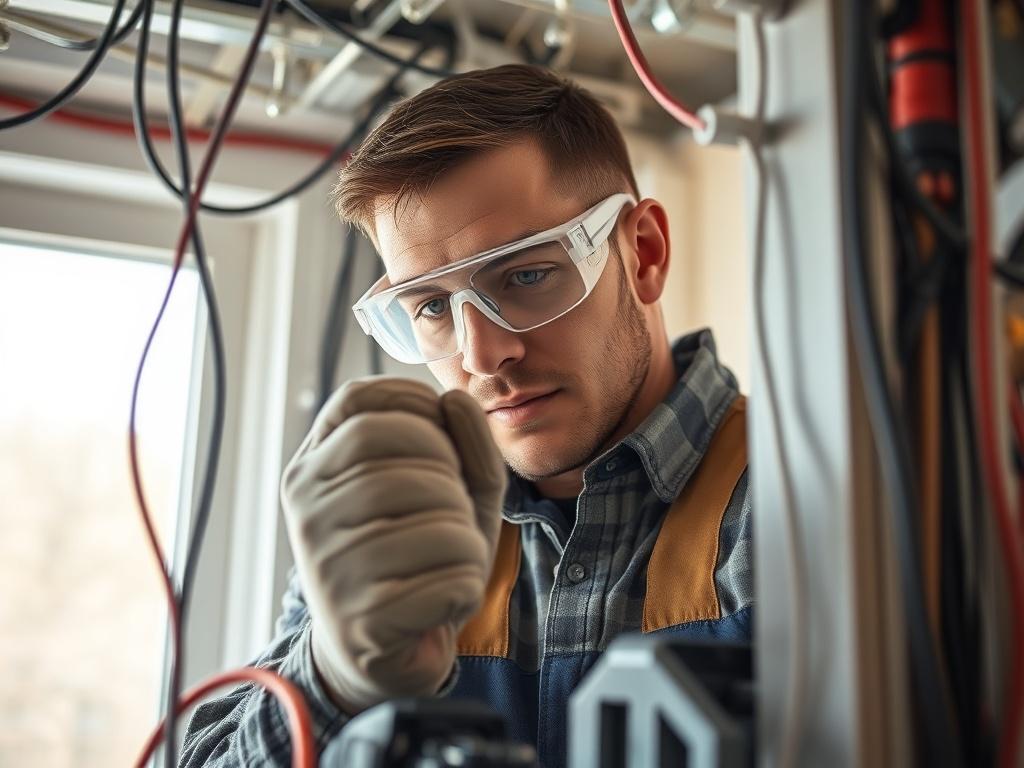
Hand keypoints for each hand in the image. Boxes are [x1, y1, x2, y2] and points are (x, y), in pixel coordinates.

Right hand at [281, 377, 505, 713]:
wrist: (384, 656)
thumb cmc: (418, 557)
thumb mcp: (451, 488)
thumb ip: (464, 439)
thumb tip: (456, 398)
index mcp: (312, 467)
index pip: (360, 399)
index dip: (418, 406)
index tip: (445, 441)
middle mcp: (306, 508)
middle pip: (401, 448)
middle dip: (451, 475)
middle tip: (454, 513)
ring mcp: (327, 564)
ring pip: (435, 515)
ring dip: (467, 536)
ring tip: (450, 560)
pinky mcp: (360, 620)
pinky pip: (449, 578)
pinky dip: (467, 585)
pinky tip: (443, 601)